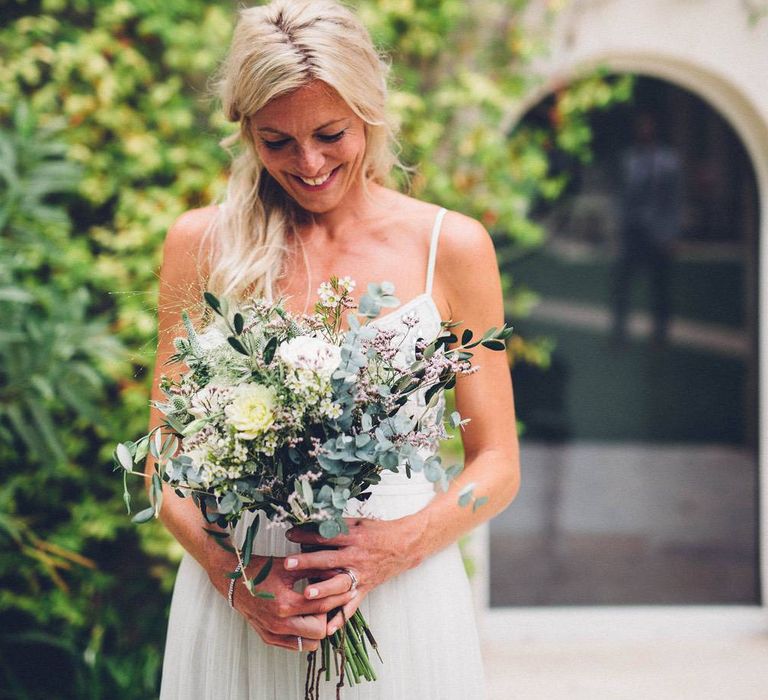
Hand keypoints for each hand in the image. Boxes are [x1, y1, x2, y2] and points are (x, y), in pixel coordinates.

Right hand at [204, 545, 357, 651]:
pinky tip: (306, 619)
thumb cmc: (260, 570)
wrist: (232, 580)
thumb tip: (339, 574)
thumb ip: (314, 571)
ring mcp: (272, 633)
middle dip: (329, 616)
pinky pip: (295, 646)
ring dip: (318, 629)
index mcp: (284, 603)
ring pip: (309, 643)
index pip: (322, 607)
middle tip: (330, 601)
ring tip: (318, 611)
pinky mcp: (268, 637)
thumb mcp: (289, 566)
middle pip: (319, 631)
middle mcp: (278, 623)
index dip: (338, 598)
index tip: (348, 590)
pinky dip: (304, 636)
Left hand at [284, 517, 421, 634]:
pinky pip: (352, 605)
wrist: (403, 545)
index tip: (289, 535)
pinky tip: (328, 628)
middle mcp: (356, 557)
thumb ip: (336, 525)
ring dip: (323, 590)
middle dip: (307, 562)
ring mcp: (361, 575)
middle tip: (288, 564)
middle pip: (329, 559)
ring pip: (340, 584)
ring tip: (307, 594)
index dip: (307, 534)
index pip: (326, 536)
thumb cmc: (377, 532)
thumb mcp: (357, 523)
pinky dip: (341, 618)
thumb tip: (310, 524)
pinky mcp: (365, 589)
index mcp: (353, 537)